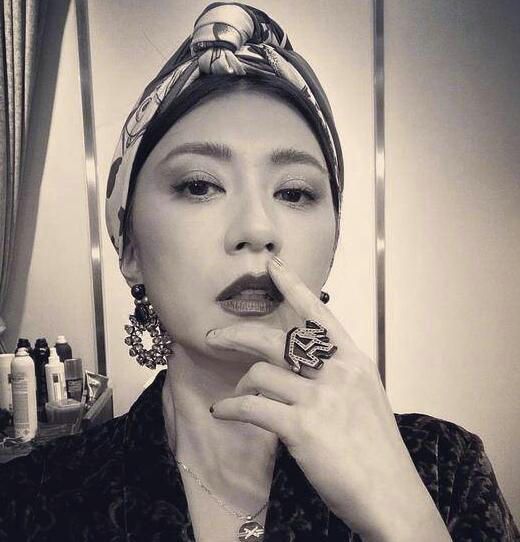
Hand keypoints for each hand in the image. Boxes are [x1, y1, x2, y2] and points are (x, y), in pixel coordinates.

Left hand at [206, 256, 450, 540]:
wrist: (390, 493)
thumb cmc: (377, 449)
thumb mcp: (364, 398)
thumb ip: (336, 375)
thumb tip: (301, 363)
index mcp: (353, 361)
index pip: (319, 314)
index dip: (294, 287)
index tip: (273, 267)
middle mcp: (337, 371)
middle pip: (277, 339)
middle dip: (239, 335)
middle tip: (214, 337)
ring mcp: (320, 398)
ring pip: (260, 372)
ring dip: (241, 384)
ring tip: (236, 397)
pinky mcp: (302, 426)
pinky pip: (252, 406)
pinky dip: (230, 408)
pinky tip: (222, 412)